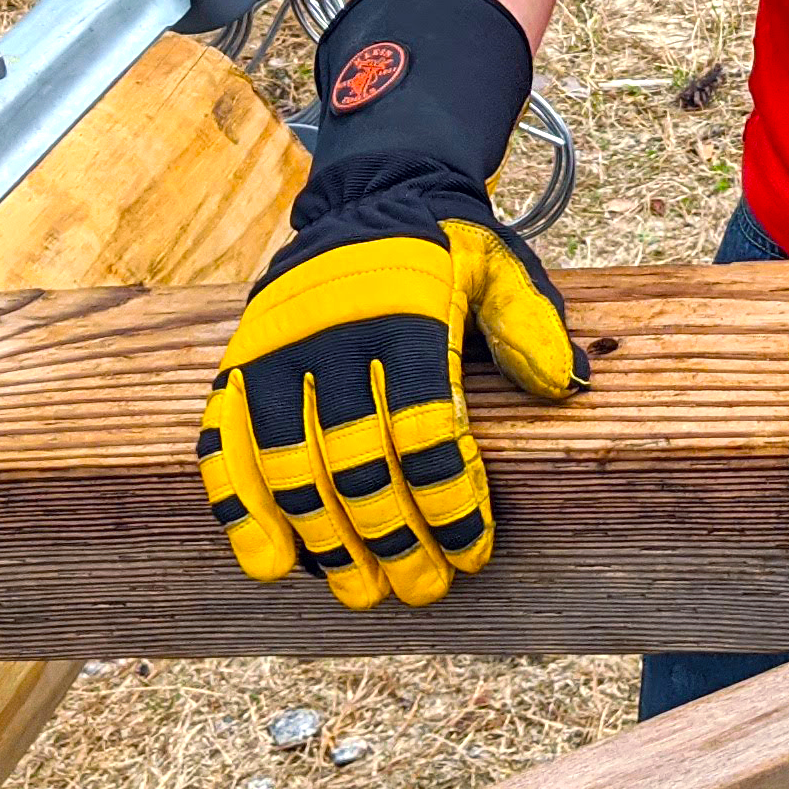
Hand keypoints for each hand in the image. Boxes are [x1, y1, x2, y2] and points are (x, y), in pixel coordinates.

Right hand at [195, 0, 586, 609]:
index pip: (424, 427)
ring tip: (359, 591)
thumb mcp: (500, 267)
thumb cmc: (446, 251)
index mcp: (406, 314)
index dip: (448, 500)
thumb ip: (530, 324)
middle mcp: (332, 335)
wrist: (368, 197)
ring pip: (288, 466)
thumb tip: (565, 388)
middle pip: (356, 461)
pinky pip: (223, 443)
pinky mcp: (237, 365)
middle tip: (421, 587)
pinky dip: (239, 506)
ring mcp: (275, 352)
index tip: (471, 552)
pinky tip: (268, 561)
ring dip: (323, 540)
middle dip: (391, 537)